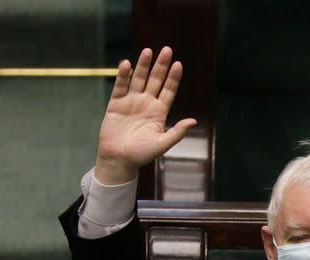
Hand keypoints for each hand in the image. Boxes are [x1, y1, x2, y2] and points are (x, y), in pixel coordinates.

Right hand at [94, 47, 196, 184]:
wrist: (119, 160)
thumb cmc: (141, 155)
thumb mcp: (162, 144)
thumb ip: (177, 132)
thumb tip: (193, 121)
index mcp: (159, 112)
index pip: (168, 91)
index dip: (173, 78)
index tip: (178, 64)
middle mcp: (146, 104)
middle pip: (155, 80)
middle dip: (161, 66)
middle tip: (167, 50)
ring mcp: (131, 102)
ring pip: (138, 80)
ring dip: (143, 65)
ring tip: (148, 51)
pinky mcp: (116, 104)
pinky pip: (120, 87)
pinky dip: (123, 76)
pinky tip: (127, 64)